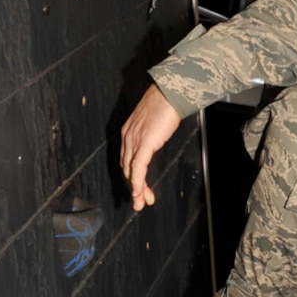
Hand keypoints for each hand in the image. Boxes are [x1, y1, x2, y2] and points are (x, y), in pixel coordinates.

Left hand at [119, 84, 180, 210]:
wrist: (170, 92)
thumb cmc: (165, 102)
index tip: (140, 187)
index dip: (133, 175)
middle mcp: (128, 137)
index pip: (127, 159)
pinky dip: (138, 183)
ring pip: (131, 171)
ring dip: (137, 190)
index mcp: (129, 132)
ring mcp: (134, 141)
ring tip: (142, 203)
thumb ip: (152, 131)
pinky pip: (138, 168)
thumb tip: (158, 135)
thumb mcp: (155, 120)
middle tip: (141, 201)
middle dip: (135, 187)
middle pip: (127, 168)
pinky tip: (140, 193)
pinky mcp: (144, 143)